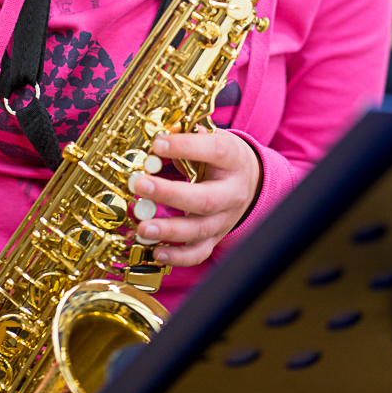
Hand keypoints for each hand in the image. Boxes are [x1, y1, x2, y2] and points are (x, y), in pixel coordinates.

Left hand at [133, 129, 260, 265]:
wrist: (250, 181)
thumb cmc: (222, 157)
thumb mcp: (212, 138)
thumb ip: (187, 136)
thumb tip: (156, 137)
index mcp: (234, 159)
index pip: (214, 151)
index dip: (186, 146)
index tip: (158, 144)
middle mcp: (233, 192)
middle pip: (205, 199)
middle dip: (170, 194)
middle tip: (141, 185)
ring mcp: (225, 218)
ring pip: (199, 230)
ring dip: (169, 230)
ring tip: (143, 227)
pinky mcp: (216, 236)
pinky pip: (199, 252)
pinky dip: (178, 256)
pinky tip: (156, 251)